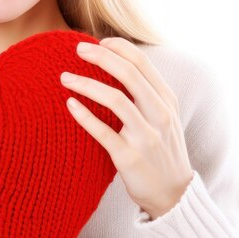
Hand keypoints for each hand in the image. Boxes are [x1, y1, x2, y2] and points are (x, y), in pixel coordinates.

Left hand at [59, 37, 193, 219]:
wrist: (174, 195)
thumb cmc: (161, 151)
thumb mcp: (164, 118)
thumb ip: (147, 94)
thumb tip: (117, 65)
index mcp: (167, 101)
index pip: (142, 63)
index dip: (118, 47)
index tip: (97, 42)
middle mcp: (159, 115)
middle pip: (129, 74)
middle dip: (101, 57)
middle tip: (77, 49)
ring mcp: (145, 137)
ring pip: (115, 100)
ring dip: (86, 84)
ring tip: (64, 77)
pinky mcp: (129, 158)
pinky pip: (103, 132)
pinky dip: (84, 116)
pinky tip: (69, 104)